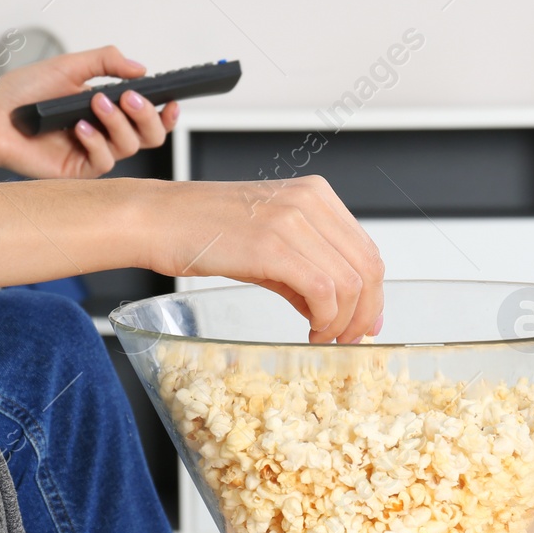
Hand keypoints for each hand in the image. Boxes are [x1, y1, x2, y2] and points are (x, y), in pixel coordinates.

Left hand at [0, 45, 177, 179]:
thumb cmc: (25, 91)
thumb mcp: (70, 65)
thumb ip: (107, 61)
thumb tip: (141, 69)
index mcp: (108, 109)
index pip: (149, 117)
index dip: (166, 113)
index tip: (171, 101)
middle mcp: (105, 132)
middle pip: (151, 136)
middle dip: (147, 116)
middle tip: (130, 99)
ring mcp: (93, 151)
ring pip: (131, 146)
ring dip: (118, 123)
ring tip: (95, 104)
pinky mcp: (78, 169)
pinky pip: (104, 161)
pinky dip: (96, 141)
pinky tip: (79, 127)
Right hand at [134, 175, 385, 342]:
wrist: (159, 220)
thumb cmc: (205, 229)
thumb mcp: (269, 240)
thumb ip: (307, 268)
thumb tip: (338, 308)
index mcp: (316, 194)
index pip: (366, 248)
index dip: (373, 292)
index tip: (366, 321)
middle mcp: (311, 200)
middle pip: (367, 266)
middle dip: (364, 312)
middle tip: (349, 338)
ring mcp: (293, 220)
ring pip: (350, 282)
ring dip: (344, 321)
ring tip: (324, 336)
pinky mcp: (273, 246)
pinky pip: (323, 290)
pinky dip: (326, 319)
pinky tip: (311, 330)